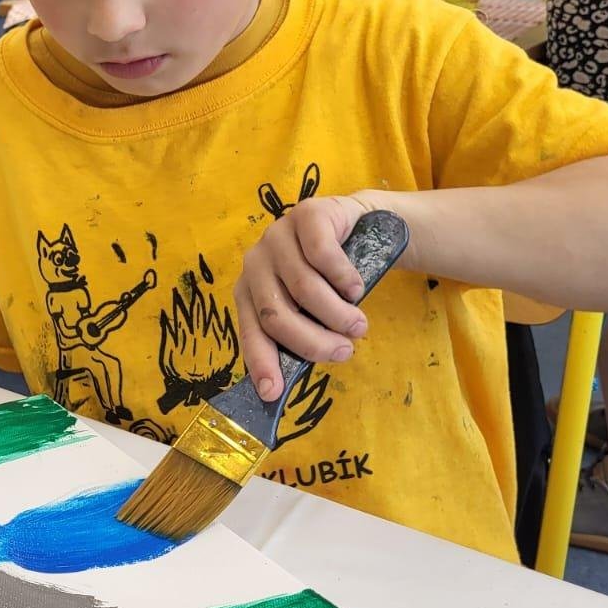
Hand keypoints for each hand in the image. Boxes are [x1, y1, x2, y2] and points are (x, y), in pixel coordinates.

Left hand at [234, 195, 372, 402]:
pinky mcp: (306, 215)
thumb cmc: (328, 278)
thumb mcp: (310, 309)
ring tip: (358, 326)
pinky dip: (344, 279)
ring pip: (304, 289)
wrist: (357, 226)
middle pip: (278, 315)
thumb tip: (288, 383)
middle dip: (314, 342)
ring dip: (337, 314)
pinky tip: (356, 288)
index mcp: (249, 291)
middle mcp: (256, 263)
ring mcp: (278, 236)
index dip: (262, 362)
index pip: (250, 331)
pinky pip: (323, 256)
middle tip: (345, 352)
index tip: (273, 392)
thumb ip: (299, 334)